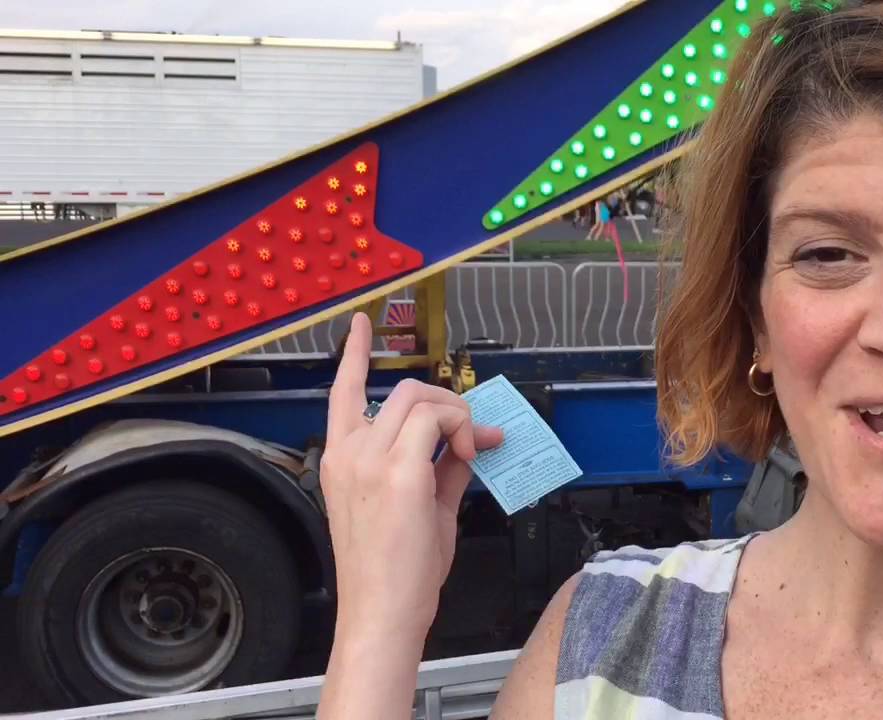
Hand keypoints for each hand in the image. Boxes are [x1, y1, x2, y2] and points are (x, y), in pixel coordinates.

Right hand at [320, 313, 502, 642]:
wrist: (382, 611)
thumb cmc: (391, 570)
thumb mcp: (417, 505)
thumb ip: (440, 466)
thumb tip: (468, 441)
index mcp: (341, 459)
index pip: (341, 391)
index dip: (353, 353)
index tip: (360, 325)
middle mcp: (350, 452)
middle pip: (403, 391)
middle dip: (446, 402)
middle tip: (471, 436)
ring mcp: (372, 460)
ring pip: (422, 398)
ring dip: (456, 414)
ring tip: (470, 450)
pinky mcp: (400, 472)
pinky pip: (439, 422)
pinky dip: (463, 429)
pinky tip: (471, 455)